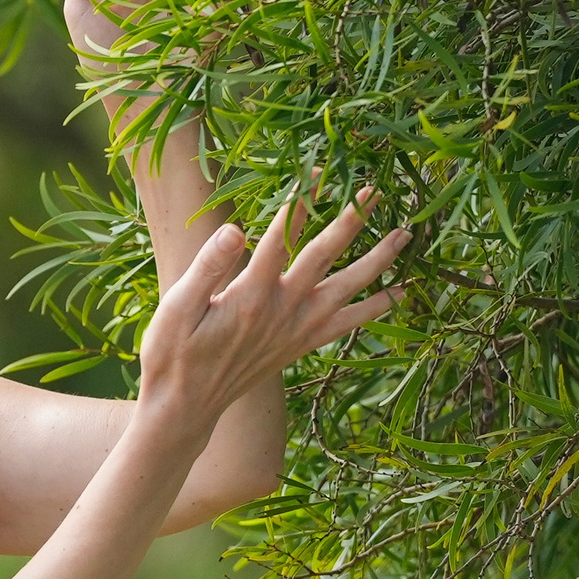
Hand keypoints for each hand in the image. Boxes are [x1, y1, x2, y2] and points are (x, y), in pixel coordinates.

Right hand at [136, 191, 411, 434]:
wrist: (186, 408)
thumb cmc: (172, 354)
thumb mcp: (176, 308)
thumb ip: (207, 267)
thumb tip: (236, 230)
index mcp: (251, 295)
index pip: (282, 237)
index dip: (300, 202)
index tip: (317, 170)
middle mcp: (282, 310)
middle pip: (326, 256)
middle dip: (351, 220)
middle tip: (375, 190)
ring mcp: (297, 329)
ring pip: (349, 289)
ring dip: (379, 260)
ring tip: (406, 235)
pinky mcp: (301, 345)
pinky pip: (348, 324)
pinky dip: (375, 308)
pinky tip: (399, 294)